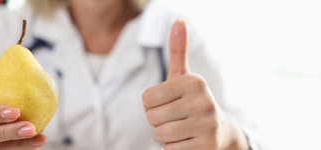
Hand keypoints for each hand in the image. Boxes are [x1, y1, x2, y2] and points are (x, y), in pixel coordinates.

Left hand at [142, 20, 249, 149]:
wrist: (221, 131)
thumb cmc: (192, 101)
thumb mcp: (184, 76)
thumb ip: (178, 50)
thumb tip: (179, 21)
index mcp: (194, 82)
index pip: (147, 98)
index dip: (151, 104)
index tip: (168, 102)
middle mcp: (204, 101)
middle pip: (152, 117)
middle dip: (158, 120)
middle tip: (175, 117)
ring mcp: (207, 125)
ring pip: (161, 134)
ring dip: (166, 134)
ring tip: (182, 128)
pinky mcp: (207, 146)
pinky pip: (171, 149)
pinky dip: (175, 147)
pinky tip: (188, 140)